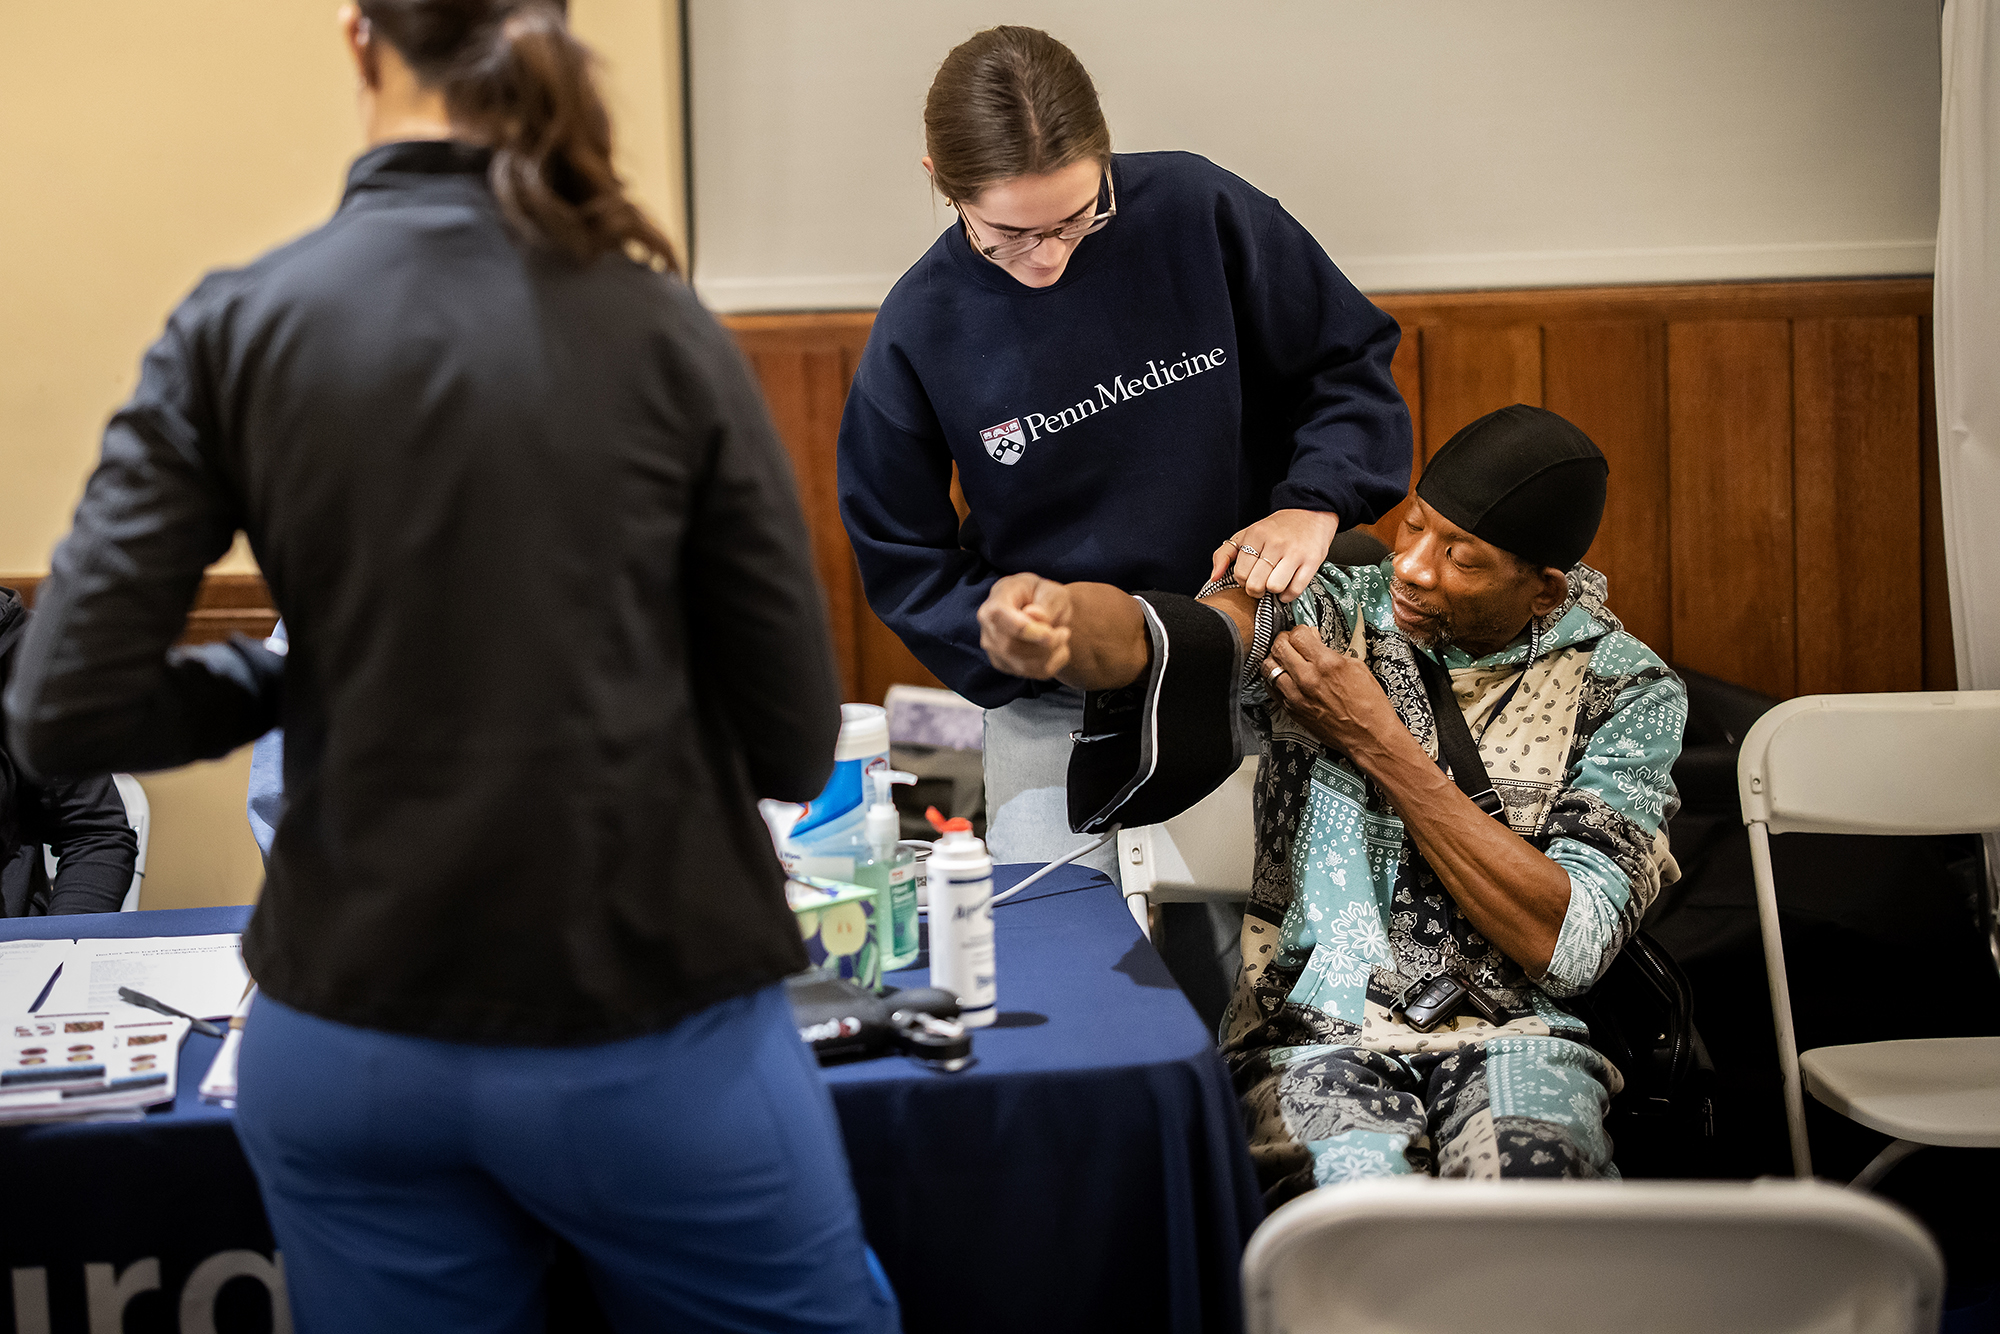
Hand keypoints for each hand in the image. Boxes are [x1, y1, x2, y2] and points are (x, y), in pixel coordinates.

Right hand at [978, 573, 1072, 679]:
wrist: (1041, 608)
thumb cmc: (1044, 595)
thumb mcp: (1053, 591)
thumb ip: (1046, 603)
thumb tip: (1033, 615)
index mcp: (996, 600)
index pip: (1000, 617)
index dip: (1026, 630)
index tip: (1051, 634)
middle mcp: (988, 627)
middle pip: (1010, 646)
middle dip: (1044, 645)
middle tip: (1065, 632)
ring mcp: (993, 649)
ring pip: (1021, 665)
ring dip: (1050, 655)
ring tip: (1062, 638)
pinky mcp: (1004, 664)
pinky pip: (1030, 673)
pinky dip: (1051, 664)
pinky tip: (1058, 649)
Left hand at [1208, 509, 1340, 603]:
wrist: (1309, 513)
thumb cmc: (1276, 528)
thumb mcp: (1246, 535)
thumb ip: (1224, 554)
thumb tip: (1214, 576)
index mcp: (1257, 535)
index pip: (1240, 572)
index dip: (1242, 580)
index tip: (1249, 576)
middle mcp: (1276, 543)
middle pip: (1256, 583)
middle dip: (1255, 589)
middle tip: (1260, 584)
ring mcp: (1295, 552)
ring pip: (1275, 587)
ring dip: (1273, 591)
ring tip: (1273, 583)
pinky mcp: (1311, 561)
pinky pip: (1295, 590)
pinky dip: (1288, 595)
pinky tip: (1286, 586)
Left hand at [1262, 626, 1405, 763]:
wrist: (1369, 736)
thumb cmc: (1369, 706)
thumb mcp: (1357, 667)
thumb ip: (1332, 652)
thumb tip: (1317, 643)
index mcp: (1326, 664)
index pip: (1298, 634)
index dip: (1301, 630)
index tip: (1305, 633)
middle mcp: (1307, 678)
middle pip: (1279, 647)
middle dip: (1284, 639)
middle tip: (1291, 641)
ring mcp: (1296, 695)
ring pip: (1268, 667)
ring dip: (1276, 658)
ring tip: (1285, 658)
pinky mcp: (1291, 709)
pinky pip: (1271, 687)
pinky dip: (1274, 678)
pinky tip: (1283, 676)